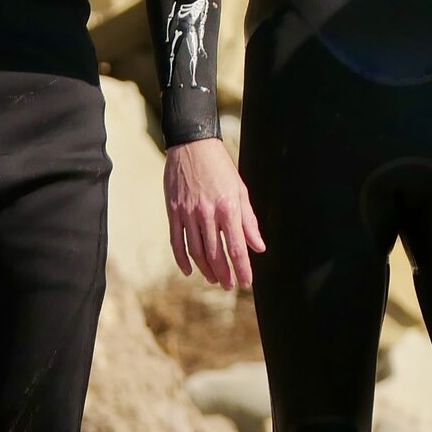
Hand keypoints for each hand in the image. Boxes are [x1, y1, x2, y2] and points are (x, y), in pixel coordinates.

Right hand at [166, 139, 264, 288]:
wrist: (192, 145)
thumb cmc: (220, 167)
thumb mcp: (240, 190)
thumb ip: (249, 221)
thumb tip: (258, 247)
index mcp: (228, 207)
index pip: (236, 247)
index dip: (242, 269)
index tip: (246, 282)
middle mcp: (207, 213)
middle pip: (216, 254)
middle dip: (224, 274)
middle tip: (229, 286)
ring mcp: (188, 214)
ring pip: (196, 251)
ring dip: (206, 269)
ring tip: (214, 279)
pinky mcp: (173, 212)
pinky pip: (177, 242)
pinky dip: (182, 260)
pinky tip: (189, 270)